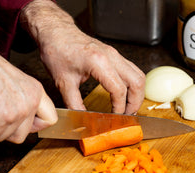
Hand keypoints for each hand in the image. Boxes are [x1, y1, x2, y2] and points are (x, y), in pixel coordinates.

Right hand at [0, 41, 57, 142]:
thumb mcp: (15, 82)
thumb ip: (23, 99)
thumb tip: (19, 119)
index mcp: (36, 92)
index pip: (50, 119)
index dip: (34, 126)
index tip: (20, 124)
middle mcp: (32, 101)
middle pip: (23, 134)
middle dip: (5, 130)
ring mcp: (21, 111)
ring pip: (5, 136)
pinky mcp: (5, 117)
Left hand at [20, 0, 144, 113]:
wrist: (56, 32)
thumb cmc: (57, 51)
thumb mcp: (63, 82)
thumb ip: (74, 103)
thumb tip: (83, 118)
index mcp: (99, 62)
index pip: (119, 90)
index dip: (119, 107)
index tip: (114, 117)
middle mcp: (111, 56)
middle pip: (137, 82)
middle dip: (135, 102)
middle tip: (127, 114)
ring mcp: (115, 54)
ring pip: (138, 75)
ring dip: (137, 93)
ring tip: (128, 106)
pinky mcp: (114, 54)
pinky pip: (132, 70)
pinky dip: (132, 84)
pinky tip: (125, 93)